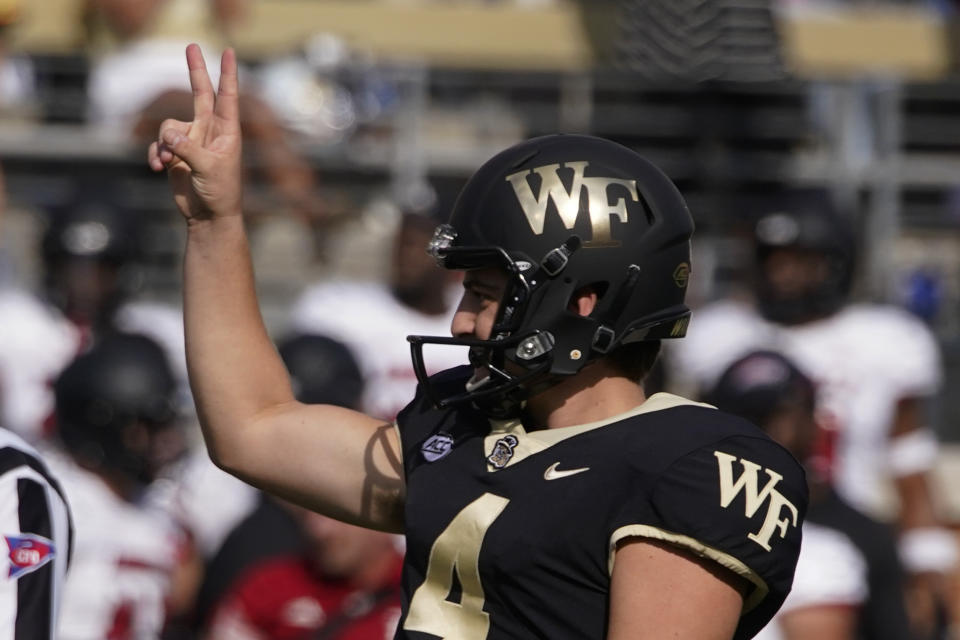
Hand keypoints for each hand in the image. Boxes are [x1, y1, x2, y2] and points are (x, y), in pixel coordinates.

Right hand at [148, 44, 242, 224]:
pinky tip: (158, 168)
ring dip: (164, 143)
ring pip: (168, 126)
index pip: (227, 97)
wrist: (209, 216)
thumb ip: (187, 149)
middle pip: (200, 94)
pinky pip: (159, 144)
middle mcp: (209, 132)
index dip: (228, 74)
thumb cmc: (220, 193)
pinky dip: (156, 154)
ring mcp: (192, 141)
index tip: (230, 52)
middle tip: (192, 45)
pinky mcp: (176, 154)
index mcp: (226, 132)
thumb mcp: (208, 169)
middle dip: (195, 71)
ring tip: (168, 162)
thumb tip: (167, 135)